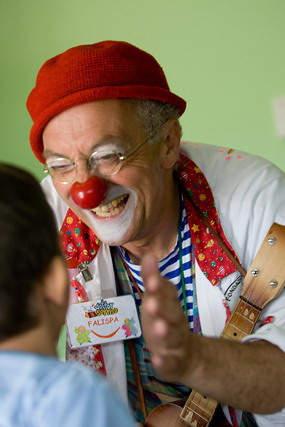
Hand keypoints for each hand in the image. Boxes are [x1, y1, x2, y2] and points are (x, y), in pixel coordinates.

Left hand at [140, 254, 195, 382]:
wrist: (189, 356)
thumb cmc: (167, 320)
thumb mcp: (159, 298)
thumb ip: (152, 278)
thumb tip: (148, 254)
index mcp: (171, 304)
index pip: (167, 292)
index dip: (159, 286)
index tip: (150, 279)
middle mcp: (175, 321)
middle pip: (172, 314)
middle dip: (162, 308)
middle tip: (151, 302)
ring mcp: (176, 342)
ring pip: (172, 337)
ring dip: (166, 332)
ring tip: (159, 328)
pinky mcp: (172, 362)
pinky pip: (169, 363)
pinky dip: (164, 362)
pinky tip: (157, 360)